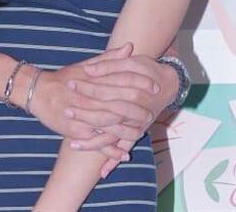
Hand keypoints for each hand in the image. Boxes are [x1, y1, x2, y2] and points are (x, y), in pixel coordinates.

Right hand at [27, 45, 141, 161]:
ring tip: (141, 133)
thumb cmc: (63, 78)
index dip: (139, 84)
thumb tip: (130, 47)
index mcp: (93, 81)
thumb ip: (109, 59)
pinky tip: (124, 154)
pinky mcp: (75, 131)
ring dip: (127, 131)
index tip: (154, 87)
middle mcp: (88, 98)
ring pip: (109, 126)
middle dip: (137, 112)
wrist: (37, 92)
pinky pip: (96, 143)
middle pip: (118, 106)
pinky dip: (110, 150)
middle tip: (151, 115)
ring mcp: (82, 116)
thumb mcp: (85, 66)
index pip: (121, 81)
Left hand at [75, 48, 181, 176]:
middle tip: (66, 112)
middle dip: (84, 114)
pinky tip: (102, 172)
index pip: (105, 90)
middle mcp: (134, 111)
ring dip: (92, 142)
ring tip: (72, 144)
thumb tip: (88, 69)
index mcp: (131, 91)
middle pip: (105, 115)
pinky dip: (113, 160)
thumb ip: (108, 64)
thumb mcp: (130, 63)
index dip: (87, 87)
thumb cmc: (147, 70)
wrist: (169, 83)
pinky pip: (124, 148)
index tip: (70, 84)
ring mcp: (135, 125)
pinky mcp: (135, 133)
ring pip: (112, 136)